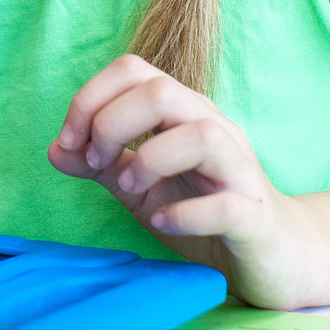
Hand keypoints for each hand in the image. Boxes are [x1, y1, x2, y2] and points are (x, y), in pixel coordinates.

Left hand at [48, 53, 322, 309]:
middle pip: (161, 91)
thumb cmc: (203, 211)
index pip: (134, 71)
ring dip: (150, 159)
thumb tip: (55, 149)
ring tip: (131, 187)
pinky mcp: (256, 218)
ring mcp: (240, 171)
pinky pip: (226, 206)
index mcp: (182, 113)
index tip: (70, 142)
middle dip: (112, 123)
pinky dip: (186, 215)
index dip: (90, 98)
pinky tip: (164, 223)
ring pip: (201, 134)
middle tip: (97, 164)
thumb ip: (98, 164)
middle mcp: (214, 129)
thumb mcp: (138, 186)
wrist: (274, 258)